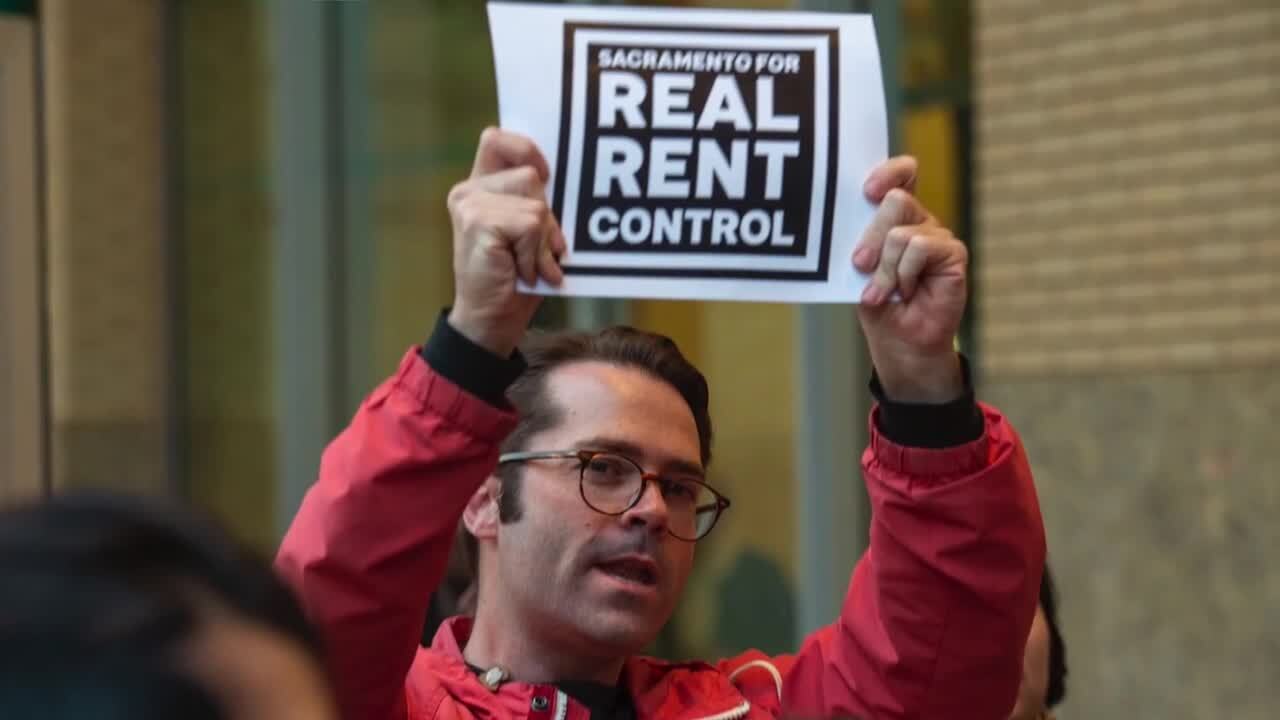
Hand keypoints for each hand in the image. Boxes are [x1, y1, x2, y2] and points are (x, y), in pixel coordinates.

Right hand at [447, 128, 565, 356]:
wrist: (490, 321)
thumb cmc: (516, 279)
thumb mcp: (531, 234)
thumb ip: (537, 203)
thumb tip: (570, 181)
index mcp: (481, 187)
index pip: (498, 139)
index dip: (526, 148)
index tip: (547, 174)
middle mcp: (469, 190)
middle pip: (531, 174)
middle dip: (547, 216)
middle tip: (539, 251)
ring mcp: (469, 204)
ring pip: (535, 203)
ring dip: (543, 240)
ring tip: (530, 264)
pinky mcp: (476, 221)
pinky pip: (529, 224)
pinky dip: (535, 254)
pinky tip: (524, 272)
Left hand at [852, 156, 966, 402]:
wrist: (899, 342)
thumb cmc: (878, 303)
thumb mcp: (860, 270)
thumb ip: (863, 242)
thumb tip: (862, 226)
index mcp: (895, 217)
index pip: (901, 176)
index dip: (889, 172)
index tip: (867, 190)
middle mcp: (919, 221)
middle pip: (895, 201)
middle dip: (871, 236)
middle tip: (861, 265)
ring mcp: (937, 236)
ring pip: (902, 231)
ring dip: (885, 266)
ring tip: (883, 290)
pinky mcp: (953, 254)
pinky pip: (920, 248)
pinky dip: (904, 272)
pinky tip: (906, 290)